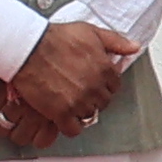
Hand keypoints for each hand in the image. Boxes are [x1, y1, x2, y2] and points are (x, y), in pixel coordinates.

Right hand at [0, 19, 134, 146]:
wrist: (28, 48)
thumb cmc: (55, 38)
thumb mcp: (89, 32)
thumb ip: (115, 41)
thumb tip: (134, 48)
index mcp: (105, 69)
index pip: (115, 86)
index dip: (103, 83)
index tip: (93, 81)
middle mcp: (95, 87)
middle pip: (103, 102)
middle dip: (93, 97)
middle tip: (78, 90)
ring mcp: (79, 101)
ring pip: (89, 115)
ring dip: (80, 110)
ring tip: (69, 100)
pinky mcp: (61, 112)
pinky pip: (73, 129)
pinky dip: (69, 126)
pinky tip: (63, 117)